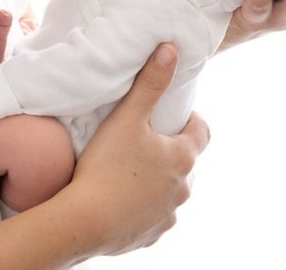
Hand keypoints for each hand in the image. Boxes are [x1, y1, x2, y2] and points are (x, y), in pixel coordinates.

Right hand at [68, 44, 209, 254]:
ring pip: (171, 191)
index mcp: (184, 157)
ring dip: (158, 181)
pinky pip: (154, 217)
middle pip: (186, 161)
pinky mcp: (152, 234)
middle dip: (170, 150)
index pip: (202, 131)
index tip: (170, 116)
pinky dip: (144, 208)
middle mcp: (185, 187)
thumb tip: (171, 50)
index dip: (189, 120)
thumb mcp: (128, 118)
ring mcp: (169, 214)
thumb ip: (151, 83)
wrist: (83, 222)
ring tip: (130, 171)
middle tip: (143, 141)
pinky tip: (123, 200)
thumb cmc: (106, 167)